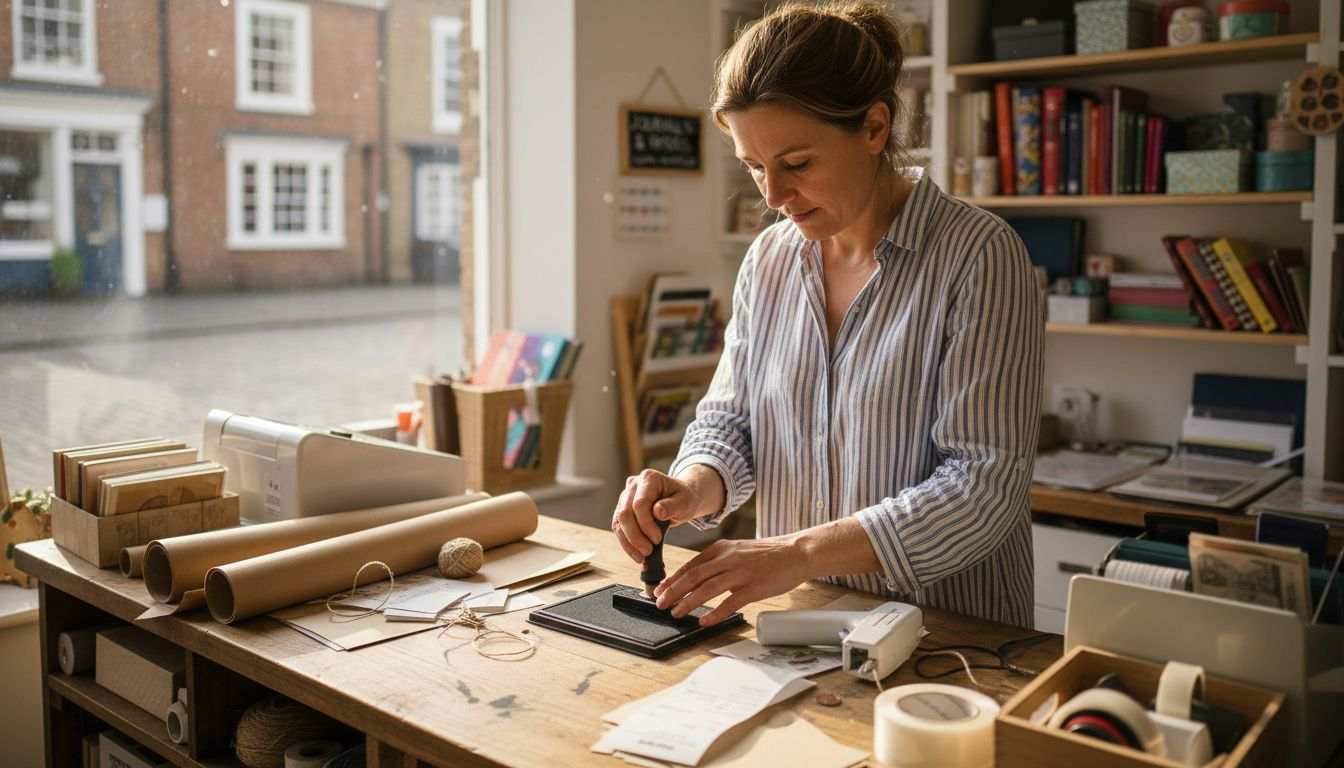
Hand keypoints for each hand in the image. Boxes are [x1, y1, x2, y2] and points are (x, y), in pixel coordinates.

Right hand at [611, 469, 703, 564]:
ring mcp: (625, 496)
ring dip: (629, 542)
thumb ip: (672, 506)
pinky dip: (627, 543)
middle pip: (625, 513)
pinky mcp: (622, 509)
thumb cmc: (683, 498)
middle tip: (647, 552)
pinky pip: (619, 528)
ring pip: (618, 522)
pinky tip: (636, 554)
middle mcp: (633, 485)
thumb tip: (657, 512)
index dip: (646, 524)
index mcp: (649, 478)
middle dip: (635, 536)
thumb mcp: (685, 502)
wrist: (680, 499)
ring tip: (641, 558)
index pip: (640, 504)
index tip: (657, 539)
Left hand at [654, 535, 809, 626]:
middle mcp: (728, 558)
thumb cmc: (768, 554)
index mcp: (722, 548)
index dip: (672, 578)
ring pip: (707, 588)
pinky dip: (715, 612)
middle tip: (659, 603)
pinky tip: (704, 621)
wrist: (796, 552)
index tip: (659, 589)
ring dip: (688, 602)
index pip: (690, 564)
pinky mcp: (754, 587)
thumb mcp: (738, 549)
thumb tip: (698, 576)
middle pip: (693, 576)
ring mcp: (741, 572)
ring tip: (675, 613)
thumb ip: (719, 560)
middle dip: (673, 591)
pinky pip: (730, 602)